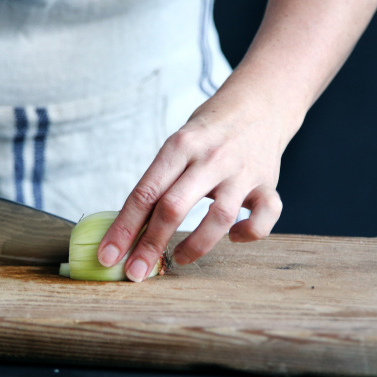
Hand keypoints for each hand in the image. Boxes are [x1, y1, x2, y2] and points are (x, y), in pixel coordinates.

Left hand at [97, 73, 286, 281]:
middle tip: (135, 273)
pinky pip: (265, 217)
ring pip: (218, 217)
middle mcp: (210, 158)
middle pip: (173, 207)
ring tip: (179, 258)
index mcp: (180, 145)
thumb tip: (129, 230)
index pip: (144, 192)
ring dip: (195, 246)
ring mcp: (241, 171)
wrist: (259, 103)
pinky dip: (249, 233)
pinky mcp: (268, 183)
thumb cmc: (208, 132)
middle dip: (150, 245)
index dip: (124, 228)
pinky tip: (234, 236)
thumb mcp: (179, 144)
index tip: (108, 255)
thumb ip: (161, 180)